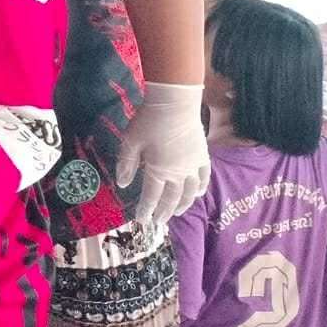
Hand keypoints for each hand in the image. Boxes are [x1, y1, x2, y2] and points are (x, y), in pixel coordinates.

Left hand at [117, 81, 210, 225]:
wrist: (175, 105)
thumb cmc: (148, 122)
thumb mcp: (130, 142)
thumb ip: (126, 164)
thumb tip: (122, 184)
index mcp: (158, 171)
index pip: (151, 197)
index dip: (146, 209)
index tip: (142, 219)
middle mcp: (178, 174)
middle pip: (171, 198)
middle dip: (164, 212)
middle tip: (158, 222)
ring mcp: (193, 167)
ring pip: (189, 192)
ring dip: (182, 205)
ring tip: (176, 213)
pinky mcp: (203, 157)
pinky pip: (204, 178)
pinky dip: (201, 189)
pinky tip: (198, 194)